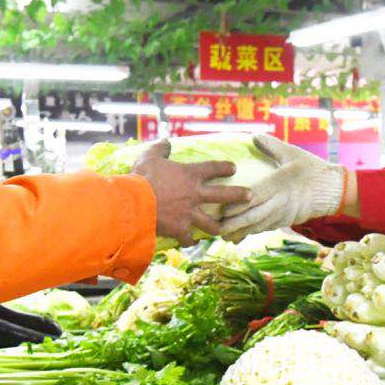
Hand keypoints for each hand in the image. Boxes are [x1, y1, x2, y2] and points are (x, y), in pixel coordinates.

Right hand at [129, 140, 248, 242]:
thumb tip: (166, 142)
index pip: (213, 168)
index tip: (233, 168)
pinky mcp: (180, 229)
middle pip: (223, 195)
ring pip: (211, 223)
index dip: (225, 167)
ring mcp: (189, 214)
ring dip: (218, 227)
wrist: (134, 203)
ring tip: (224, 230)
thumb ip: (160, 148)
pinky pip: (188, 238)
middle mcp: (195, 195)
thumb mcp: (150, 156)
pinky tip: (191, 242)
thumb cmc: (142, 177)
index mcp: (190, 175)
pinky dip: (189, 241)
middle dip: (239, 195)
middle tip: (250, 196)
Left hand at [219, 134, 345, 238]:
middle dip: (234, 224)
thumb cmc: (312, 169)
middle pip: (254, 217)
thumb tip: (254, 136)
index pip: (256, 196)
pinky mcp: (286, 221)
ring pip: (258, 226)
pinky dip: (250, 232)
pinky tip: (237, 235)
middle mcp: (281, 202)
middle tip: (216, 228)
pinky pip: (265, 228)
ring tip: (222, 235)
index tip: (223, 208)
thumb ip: (272, 146)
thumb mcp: (292, 154)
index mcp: (281, 184)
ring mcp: (284, 214)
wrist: (335, 190)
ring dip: (240, 232)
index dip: (238, 204)